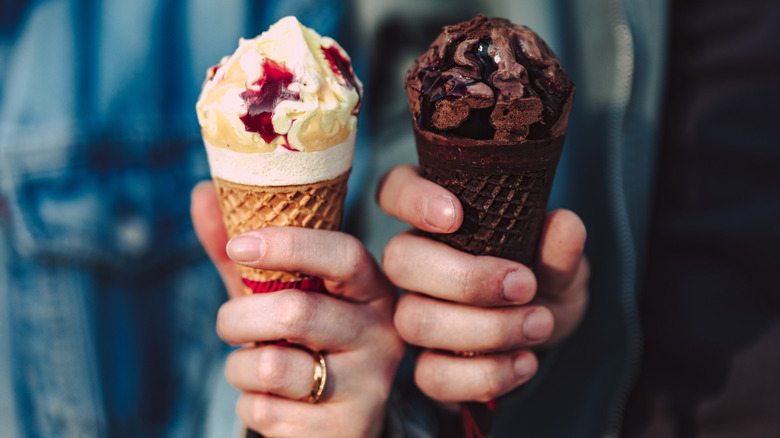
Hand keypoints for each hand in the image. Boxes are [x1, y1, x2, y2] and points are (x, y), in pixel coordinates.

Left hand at [191, 182, 403, 437]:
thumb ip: (243, 254)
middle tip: (229, 322)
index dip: (290, 245)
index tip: (241, 245)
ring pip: (273, 366)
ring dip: (240, 367)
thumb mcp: (279, 295)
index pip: (343, 255)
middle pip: (296, 312)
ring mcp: (369, 386)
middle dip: (237, 318)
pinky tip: (274, 402)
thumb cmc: (305, 345)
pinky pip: (268, 412)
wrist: (339, 422)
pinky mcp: (347, 429)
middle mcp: (381, 333)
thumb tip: (200, 193)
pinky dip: (251, 405)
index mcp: (371, 289)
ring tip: (255, 366)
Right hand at [377, 165, 587, 402]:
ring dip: (484, 329)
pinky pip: (432, 375)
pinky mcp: (426, 364)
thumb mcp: (559, 261)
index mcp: (436, 219)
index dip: (412, 199)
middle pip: (399, 260)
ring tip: (539, 324)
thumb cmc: (540, 278)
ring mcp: (415, 314)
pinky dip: (485, 374)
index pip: (394, 189)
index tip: (455, 215)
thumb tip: (562, 223)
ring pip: (414, 320)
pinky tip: (524, 362)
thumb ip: (559, 246)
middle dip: (465, 278)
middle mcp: (416, 263)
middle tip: (524, 285)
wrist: (543, 331)